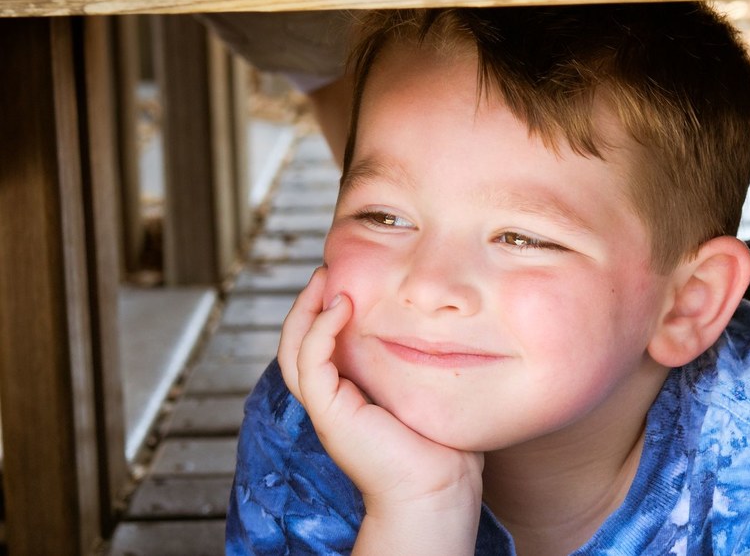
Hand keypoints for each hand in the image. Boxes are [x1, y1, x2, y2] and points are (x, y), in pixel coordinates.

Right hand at [279, 268, 483, 552]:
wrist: (438, 488)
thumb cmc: (443, 446)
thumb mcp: (428, 388)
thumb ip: (423, 360)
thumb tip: (446, 325)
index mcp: (351, 394)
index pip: (321, 345)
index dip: (324, 311)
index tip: (346, 279)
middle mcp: (333, 399)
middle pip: (297, 342)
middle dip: (307, 302)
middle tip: (326, 270)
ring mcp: (328, 407)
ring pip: (293, 348)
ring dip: (305, 309)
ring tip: (325, 279)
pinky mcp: (330, 412)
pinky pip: (310, 362)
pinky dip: (320, 329)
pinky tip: (341, 306)